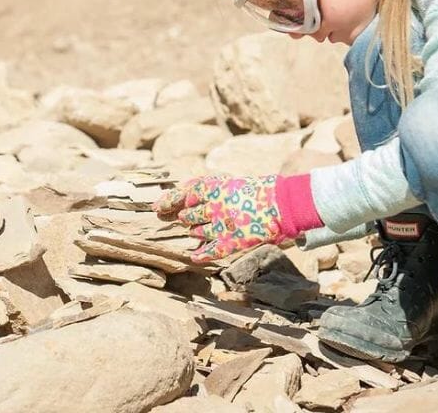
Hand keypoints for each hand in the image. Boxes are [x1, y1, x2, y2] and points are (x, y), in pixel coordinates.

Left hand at [153, 174, 285, 263]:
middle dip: (183, 218)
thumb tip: (176, 194)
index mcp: (212, 189)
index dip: (167, 202)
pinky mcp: (232, 242)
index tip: (157, 207)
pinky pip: (211, 252)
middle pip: (187, 216)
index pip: (181, 196)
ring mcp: (222, 226)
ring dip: (194, 231)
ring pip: (196, 232)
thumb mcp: (224, 181)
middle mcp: (213, 207)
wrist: (280, 203)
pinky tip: (195, 255)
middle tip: (180, 218)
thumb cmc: (251, 190)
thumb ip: (200, 187)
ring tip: (199, 229)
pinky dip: (201, 254)